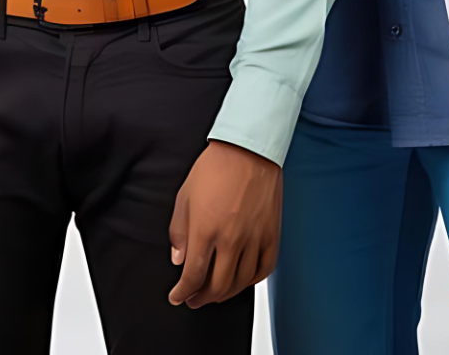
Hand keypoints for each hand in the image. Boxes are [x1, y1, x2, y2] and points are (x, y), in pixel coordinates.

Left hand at [168, 140, 281, 307]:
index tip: (176, 297)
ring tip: (214, 294)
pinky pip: (264, 269)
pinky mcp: (272, 234)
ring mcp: (255, 238)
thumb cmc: (214, 168)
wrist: (247, 149)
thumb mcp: (184, 197)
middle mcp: (231, 239)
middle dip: (201, 298)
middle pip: (217, 285)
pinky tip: (241, 281)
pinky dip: (251, 281)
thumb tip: (179, 259)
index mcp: (205, 229)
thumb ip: (179, 231)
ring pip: (241, 282)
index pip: (193, 275)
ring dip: (225, 294)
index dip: (183, 291)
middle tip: (193, 300)